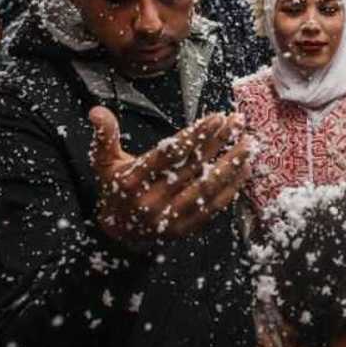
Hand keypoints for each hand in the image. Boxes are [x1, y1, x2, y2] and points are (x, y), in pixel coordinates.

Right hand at [90, 106, 251, 242]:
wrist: (118, 235)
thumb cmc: (115, 190)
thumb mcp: (104, 162)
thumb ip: (105, 136)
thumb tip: (97, 111)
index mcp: (132, 180)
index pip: (169, 154)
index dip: (194, 136)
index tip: (216, 118)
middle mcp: (152, 200)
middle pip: (192, 168)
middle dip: (218, 142)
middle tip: (238, 122)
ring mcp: (170, 217)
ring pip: (207, 188)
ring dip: (231, 165)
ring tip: (248, 144)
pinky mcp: (185, 229)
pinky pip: (213, 208)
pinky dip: (231, 188)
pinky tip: (244, 170)